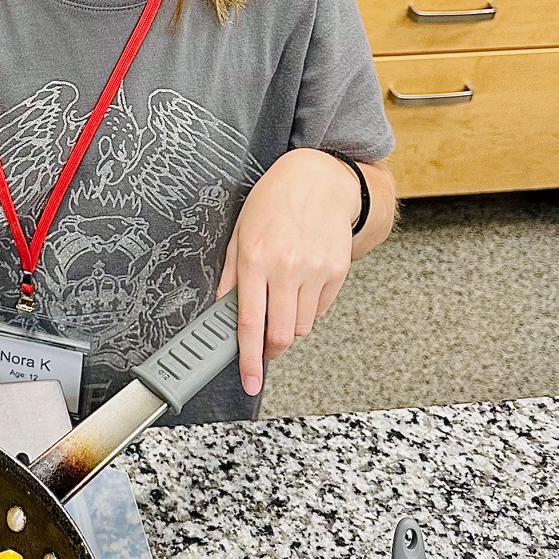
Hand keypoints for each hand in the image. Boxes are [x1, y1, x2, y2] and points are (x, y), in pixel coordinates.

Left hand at [216, 149, 362, 397]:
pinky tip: (300, 289)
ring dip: (289, 329)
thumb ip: (231, 274)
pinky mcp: (337, 271)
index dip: (248, 358)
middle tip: (263, 348)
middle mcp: (286, 268)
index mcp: (256, 259)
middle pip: (281, 334)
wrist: (322, 178)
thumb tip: (221, 308)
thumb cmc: (275, 201)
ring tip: (281, 303)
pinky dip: (307, 311)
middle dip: (270, 351)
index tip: (249, 380)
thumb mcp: (241, 231)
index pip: (249, 322)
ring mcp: (315, 271)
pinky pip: (320, 310)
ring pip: (302, 327)